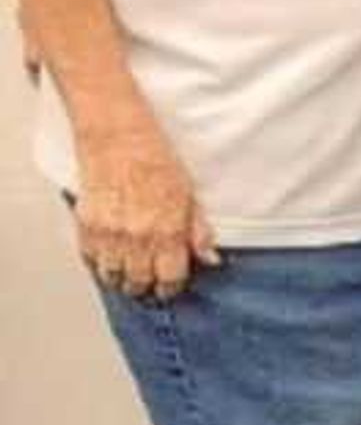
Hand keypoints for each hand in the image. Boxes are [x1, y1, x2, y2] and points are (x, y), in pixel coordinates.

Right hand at [75, 118, 219, 301]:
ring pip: (113, 276)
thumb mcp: (190, 193)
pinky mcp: (86, 226)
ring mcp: (108, 234)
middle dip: (147, 286)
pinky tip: (111, 256)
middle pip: (139, 283)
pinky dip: (101, 263)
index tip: (171, 285)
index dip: (172, 286)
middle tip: (151, 282)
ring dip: (123, 278)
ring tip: (131, 271)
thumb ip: (199, 230)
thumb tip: (210, 258)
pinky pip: (92, 260)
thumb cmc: (155, 159)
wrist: (117, 137)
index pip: (170, 278)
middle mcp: (136, 237)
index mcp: (167, 230)